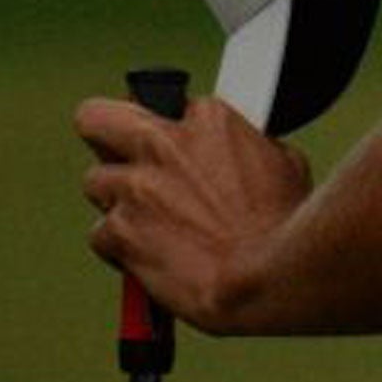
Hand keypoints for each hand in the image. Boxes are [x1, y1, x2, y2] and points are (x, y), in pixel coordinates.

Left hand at [78, 92, 311, 330]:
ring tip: (146, 219)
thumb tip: (242, 154)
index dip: (175, 130)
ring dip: (117, 199)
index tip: (180, 147)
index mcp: (209, 119)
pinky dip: (121, 246)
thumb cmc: (286, 224)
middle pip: (96, 118)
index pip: (168, 105)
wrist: (264, 276)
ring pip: (95, 182)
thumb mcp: (283, 163)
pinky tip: (149, 254)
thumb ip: (247, 148)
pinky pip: (101, 234)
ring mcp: (137, 187)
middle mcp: (164, 145)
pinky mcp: (119, 231)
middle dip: (106, 135)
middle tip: (119, 154)